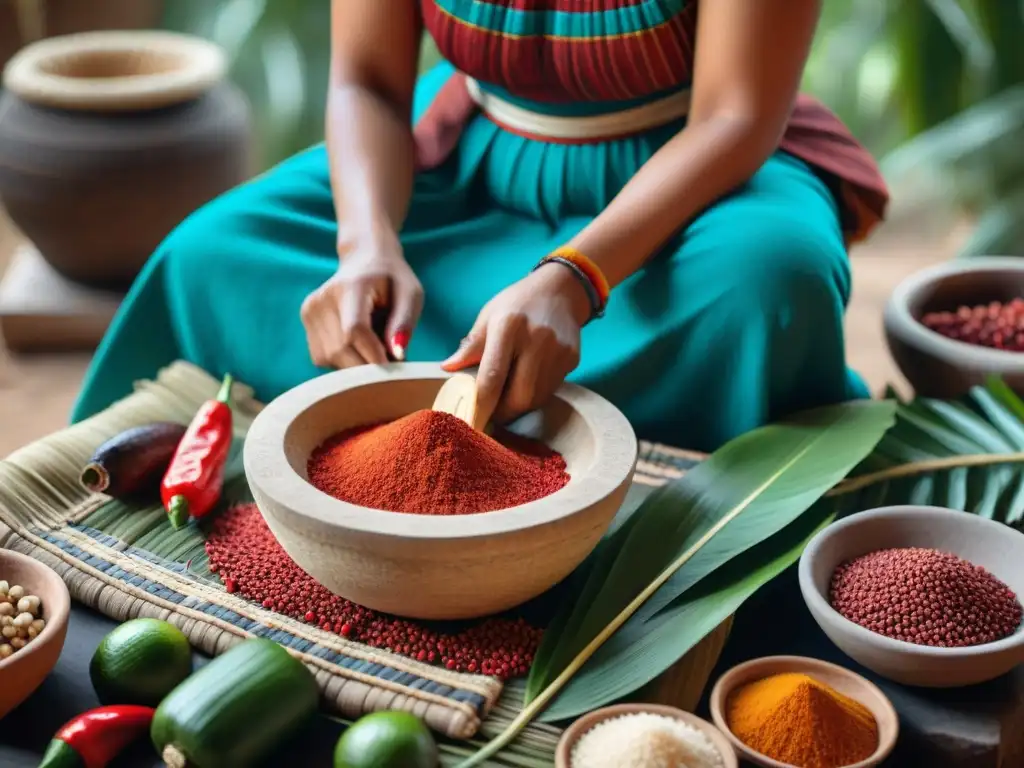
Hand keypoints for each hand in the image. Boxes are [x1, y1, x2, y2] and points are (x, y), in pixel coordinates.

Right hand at [301, 232, 422, 367]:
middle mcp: (322, 298)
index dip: (373, 354)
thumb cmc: (392, 280)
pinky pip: (323, 357)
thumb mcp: (411, 294)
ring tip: (374, 348)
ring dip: (356, 364)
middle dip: (368, 364)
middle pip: (340, 349)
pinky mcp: (306, 322)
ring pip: (330, 358)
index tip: (394, 366)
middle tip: (390, 361)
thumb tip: (396, 355)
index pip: (355, 329)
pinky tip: (357, 346)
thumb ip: (405, 322)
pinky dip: (343, 361)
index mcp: (350, 287)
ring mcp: (310, 311)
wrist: (365, 260)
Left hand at [442, 263, 591, 422]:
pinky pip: (550, 389)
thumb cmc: (517, 303)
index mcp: (508, 326)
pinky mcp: (572, 359)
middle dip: (503, 412)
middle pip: (520, 396)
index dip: (481, 404)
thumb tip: (448, 369)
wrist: (561, 290)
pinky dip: (535, 395)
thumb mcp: (489, 316)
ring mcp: (559, 351)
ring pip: (537, 398)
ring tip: (506, 401)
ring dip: (519, 406)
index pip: (492, 376)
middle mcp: (537, 339)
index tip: (472, 420)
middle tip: (490, 413)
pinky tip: (525, 385)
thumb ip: (471, 345)